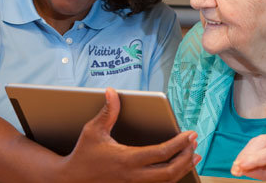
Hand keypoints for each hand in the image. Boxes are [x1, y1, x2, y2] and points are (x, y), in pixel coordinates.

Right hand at [61, 87, 199, 182]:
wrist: (72, 180)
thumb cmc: (83, 155)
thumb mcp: (93, 131)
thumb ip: (107, 112)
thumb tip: (111, 92)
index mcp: (126, 159)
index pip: (161, 153)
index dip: (179, 144)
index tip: (190, 134)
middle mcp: (133, 176)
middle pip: (170, 171)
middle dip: (186, 157)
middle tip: (194, 143)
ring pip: (167, 181)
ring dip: (183, 168)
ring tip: (193, 155)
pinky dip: (172, 177)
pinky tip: (178, 168)